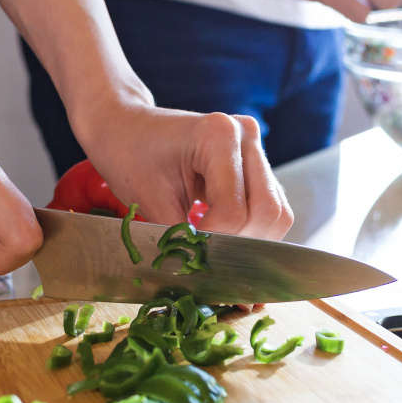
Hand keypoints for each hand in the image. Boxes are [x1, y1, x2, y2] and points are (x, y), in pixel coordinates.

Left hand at [70, 91, 292, 239]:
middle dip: (240, 244)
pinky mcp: (255, 163)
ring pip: (276, 212)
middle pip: (268, 211)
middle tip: (207, 257)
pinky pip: (269, 206)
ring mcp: (254, 147)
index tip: (190, 255)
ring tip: (214, 247)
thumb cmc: (129, 155)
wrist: (125, 127)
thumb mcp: (148, 200)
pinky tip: (222, 235)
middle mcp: (245, 135)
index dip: (215, 242)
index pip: (234, 211)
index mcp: (219, 135)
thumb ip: (181, 238)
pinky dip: (251, 228)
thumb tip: (202, 275)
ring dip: (250, 238)